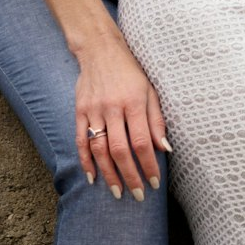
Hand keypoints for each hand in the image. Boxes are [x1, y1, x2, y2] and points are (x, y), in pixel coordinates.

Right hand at [74, 39, 170, 200]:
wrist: (100, 49)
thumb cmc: (130, 71)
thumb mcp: (149, 90)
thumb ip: (156, 120)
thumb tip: (164, 149)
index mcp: (133, 102)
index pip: (141, 141)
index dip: (148, 165)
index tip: (155, 182)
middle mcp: (112, 107)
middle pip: (120, 150)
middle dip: (130, 176)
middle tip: (139, 195)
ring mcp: (94, 110)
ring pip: (100, 149)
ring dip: (109, 174)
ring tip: (118, 193)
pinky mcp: (80, 111)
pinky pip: (81, 140)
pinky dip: (86, 161)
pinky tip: (92, 177)